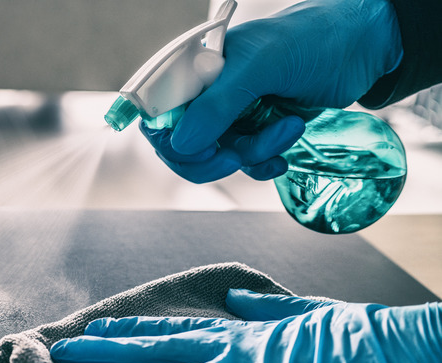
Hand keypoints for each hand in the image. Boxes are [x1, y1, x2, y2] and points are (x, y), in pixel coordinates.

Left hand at [50, 289, 441, 362]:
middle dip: (109, 353)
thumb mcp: (312, 316)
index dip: (135, 330)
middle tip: (66, 352)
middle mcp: (237, 357)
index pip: (177, 330)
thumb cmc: (366, 341)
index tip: (101, 327)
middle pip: (159, 352)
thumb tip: (237, 298)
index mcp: (248, 335)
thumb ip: (268, 310)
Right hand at [142, 0, 402, 182]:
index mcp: (194, 69)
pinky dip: (262, 164)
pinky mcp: (256, 129)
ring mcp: (231, 112)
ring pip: (218, 155)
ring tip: (287, 130)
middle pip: (180, 144)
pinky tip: (284, 156)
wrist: (363, 46)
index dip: (170, 139)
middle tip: (235, 157)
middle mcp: (206, 92)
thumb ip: (218, 105)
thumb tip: (182, 144)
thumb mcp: (261, 67)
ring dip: (251, 154)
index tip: (202, 148)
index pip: (157, 113)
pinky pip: (244, 161)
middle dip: (209, 157)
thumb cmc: (311, 40)